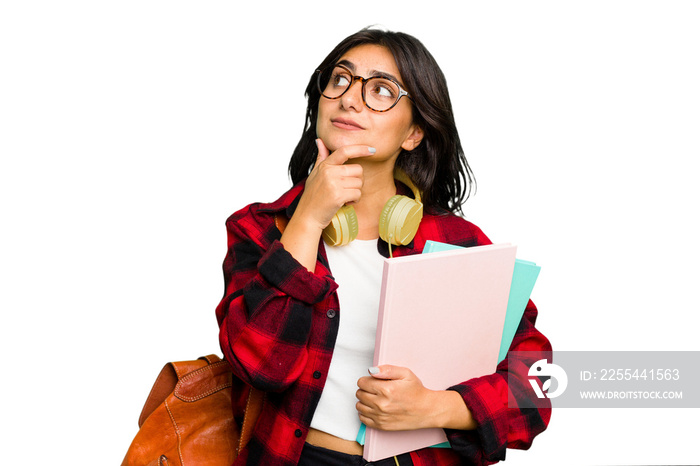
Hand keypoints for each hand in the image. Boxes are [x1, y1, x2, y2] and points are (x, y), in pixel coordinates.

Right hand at [294, 139, 374, 231]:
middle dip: (357, 181)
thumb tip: (319, 141)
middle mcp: (329, 172)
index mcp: (325, 165)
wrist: (307, 217)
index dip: (360, 148)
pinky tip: (345, 203)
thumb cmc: (312, 197)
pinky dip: (354, 200)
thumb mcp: (314, 174)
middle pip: (358, 170)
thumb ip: (320, 157)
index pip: (345, 151)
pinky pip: (357, 194)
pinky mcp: (338, 196)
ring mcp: (333, 184)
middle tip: (347, 189)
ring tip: (344, 197)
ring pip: (359, 183)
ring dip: (355, 192)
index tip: (372, 149)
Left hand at [356, 365, 477, 431]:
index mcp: (386, 389)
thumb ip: (387, 369)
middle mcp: (381, 404)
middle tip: (376, 389)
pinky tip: (374, 408)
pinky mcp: (381, 426)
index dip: (366, 379)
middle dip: (365, 389)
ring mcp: (380, 416)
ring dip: (364, 401)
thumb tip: (371, 370)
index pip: (362, 382)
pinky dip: (365, 412)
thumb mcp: (405, 374)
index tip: (373, 381)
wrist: (426, 410)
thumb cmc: (416, 392)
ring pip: (359, 406)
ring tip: (376, 398)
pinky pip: (363, 419)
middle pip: (359, 394)